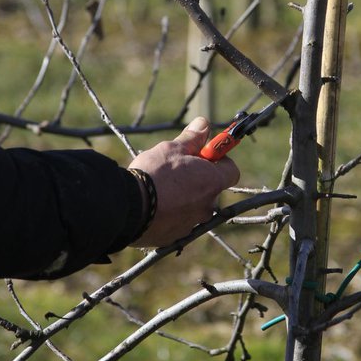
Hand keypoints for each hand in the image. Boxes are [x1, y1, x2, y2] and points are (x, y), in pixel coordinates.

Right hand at [128, 116, 239, 247]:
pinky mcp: (175, 236)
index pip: (231, 170)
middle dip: (197, 179)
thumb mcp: (172, 148)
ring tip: (159, 188)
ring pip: (193, 206)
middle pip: (210, 188)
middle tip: (176, 170)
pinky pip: (178, 221)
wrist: (129, 207)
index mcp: (212, 182)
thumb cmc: (154, 173)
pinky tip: (153, 205)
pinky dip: (170, 213)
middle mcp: (207, 206)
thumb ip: (192, 138)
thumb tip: (204, 124)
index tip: (204, 154)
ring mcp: (192, 224)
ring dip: (183, 197)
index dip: (220, 160)